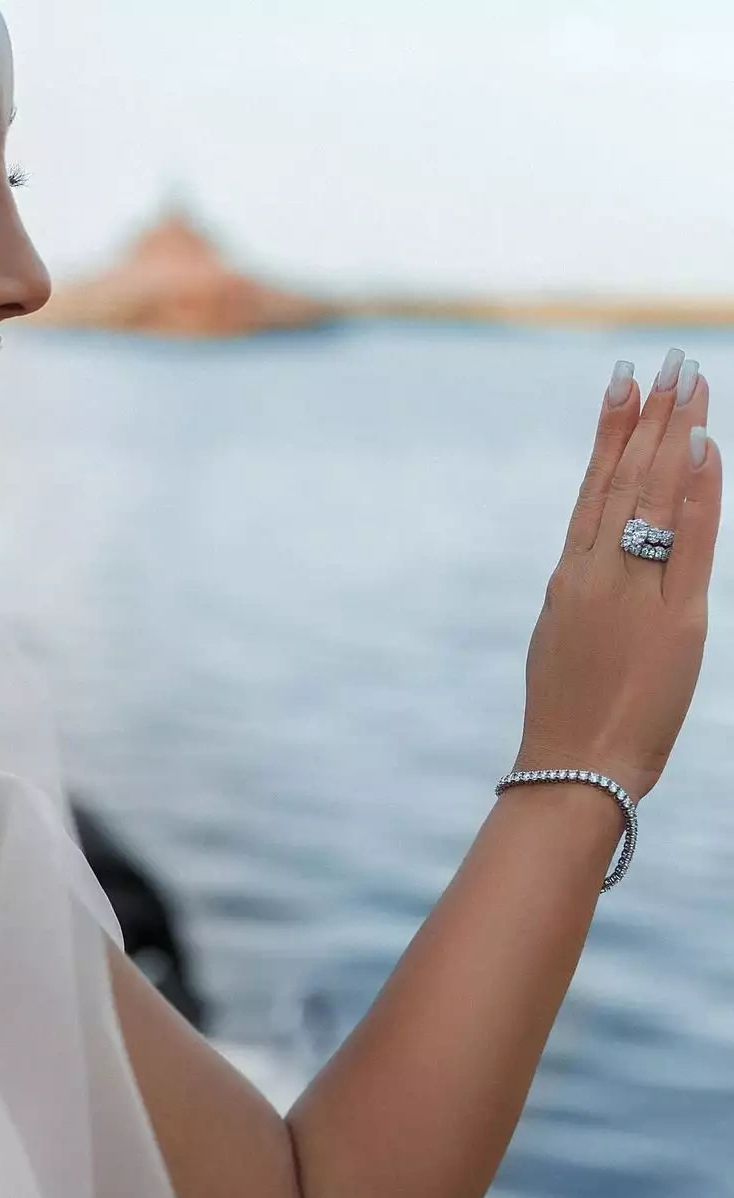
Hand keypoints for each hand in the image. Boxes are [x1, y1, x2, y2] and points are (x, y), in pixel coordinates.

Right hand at [514, 350, 722, 802]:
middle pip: (625, 480)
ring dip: (675, 435)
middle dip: (649, 416)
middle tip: (668, 360)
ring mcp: (631, 593)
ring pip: (653, 497)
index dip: (610, 433)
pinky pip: (688, 542)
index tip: (623, 385)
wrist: (574, 767)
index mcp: (567, 578)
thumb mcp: (562, 638)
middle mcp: (595, 574)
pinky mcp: (673, 620)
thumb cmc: (567, 713)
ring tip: (690, 382)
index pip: (593, 489)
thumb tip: (601, 554)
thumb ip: (586, 589)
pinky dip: (697, 492)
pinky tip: (704, 447)